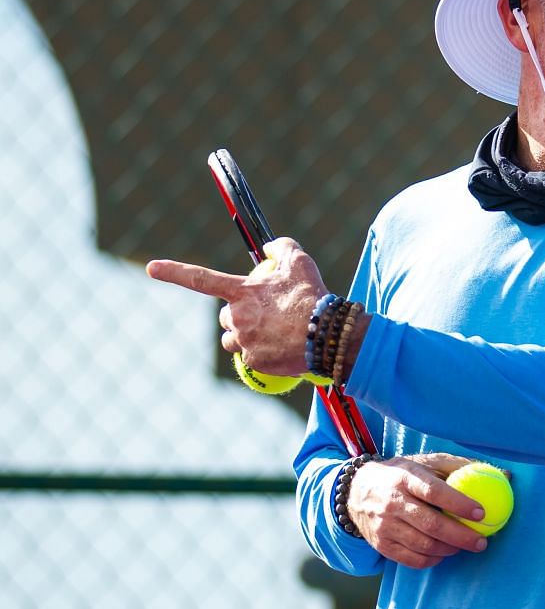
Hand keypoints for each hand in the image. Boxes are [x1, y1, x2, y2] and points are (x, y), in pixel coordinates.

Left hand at [146, 237, 327, 376]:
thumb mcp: (301, 264)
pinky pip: (251, 360)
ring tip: (274, 336)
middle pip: (224, 318)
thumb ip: (282, 248)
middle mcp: (237, 316)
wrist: (329, 335)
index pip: (200, 279)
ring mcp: (244, 341)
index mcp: (241, 292)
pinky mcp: (255, 362)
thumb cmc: (314, 298)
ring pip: (233, 340)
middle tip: (264, 318)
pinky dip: (264, 356)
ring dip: (246, 338)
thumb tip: (270, 246)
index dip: (174, 271)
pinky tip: (284, 351)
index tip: (151, 268)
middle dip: (237, 317)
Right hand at [346, 455, 491, 568]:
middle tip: (482, 542)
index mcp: (405, 478)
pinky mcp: (381, 545)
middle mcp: (392, 503)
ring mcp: (384, 526)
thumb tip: (504, 475)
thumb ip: (461, 467)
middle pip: (431, 525)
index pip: (434, 492)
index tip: (482, 513)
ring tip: (467, 546)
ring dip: (450, 550)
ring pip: (423, 545)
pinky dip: (433, 560)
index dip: (460, 504)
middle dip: (462, 536)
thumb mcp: (426, 462)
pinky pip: (412, 560)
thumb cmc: (403, 475)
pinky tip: (446, 553)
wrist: (355, 491)